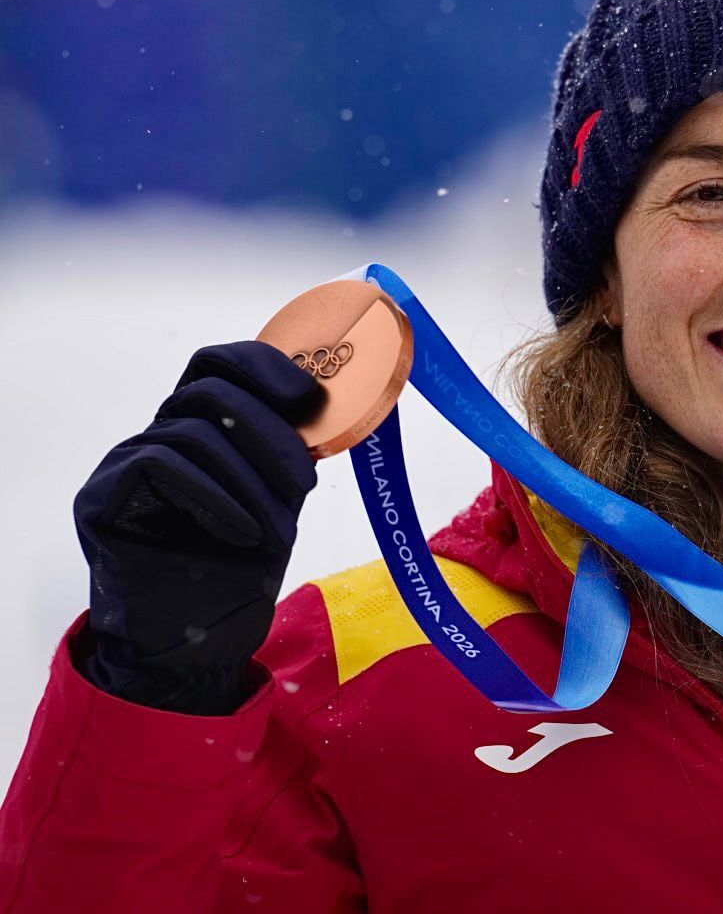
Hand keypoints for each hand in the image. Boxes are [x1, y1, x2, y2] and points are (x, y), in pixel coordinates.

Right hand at [73, 341, 324, 713]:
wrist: (194, 647)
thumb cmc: (238, 571)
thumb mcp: (279, 501)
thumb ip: (290, 453)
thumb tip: (330, 403)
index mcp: (201, 428)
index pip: (219, 365)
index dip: (262, 365)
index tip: (307, 393)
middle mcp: (158, 436)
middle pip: (208, 388)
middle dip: (269, 429)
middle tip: (304, 481)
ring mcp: (124, 464)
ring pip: (190, 430)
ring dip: (250, 478)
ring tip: (277, 527)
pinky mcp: (101, 498)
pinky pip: (159, 464)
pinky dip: (213, 494)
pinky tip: (243, 531)